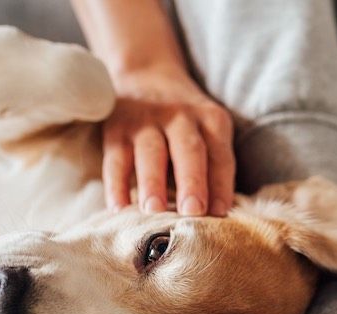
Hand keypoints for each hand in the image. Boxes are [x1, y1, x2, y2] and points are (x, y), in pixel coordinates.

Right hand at [72, 0, 235, 216]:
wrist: (146, 75)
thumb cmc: (185, 122)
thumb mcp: (207, 130)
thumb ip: (213, 166)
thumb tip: (216, 215)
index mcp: (211, 120)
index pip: (220, 156)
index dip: (221, 185)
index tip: (220, 214)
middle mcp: (181, 117)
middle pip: (188, 150)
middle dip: (192, 181)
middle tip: (192, 211)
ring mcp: (146, 121)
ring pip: (150, 153)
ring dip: (152, 183)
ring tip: (153, 210)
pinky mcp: (116, 128)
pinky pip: (115, 159)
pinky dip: (115, 185)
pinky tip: (118, 208)